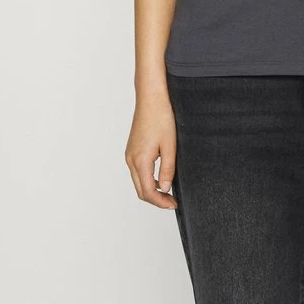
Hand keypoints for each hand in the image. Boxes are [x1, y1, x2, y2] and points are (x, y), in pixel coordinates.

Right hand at [125, 86, 178, 209]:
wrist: (151, 98)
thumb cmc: (161, 117)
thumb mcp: (170, 145)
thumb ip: (168, 169)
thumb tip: (166, 188)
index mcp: (140, 160)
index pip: (148, 192)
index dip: (161, 202)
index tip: (173, 204)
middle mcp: (131, 159)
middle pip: (141, 190)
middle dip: (156, 199)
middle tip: (172, 202)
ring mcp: (129, 154)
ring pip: (138, 181)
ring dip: (151, 190)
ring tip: (168, 191)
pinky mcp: (132, 149)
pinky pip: (137, 171)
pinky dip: (148, 179)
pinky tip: (161, 177)